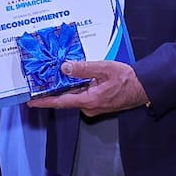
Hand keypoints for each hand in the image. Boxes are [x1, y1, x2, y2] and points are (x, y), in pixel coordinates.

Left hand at [26, 60, 148, 116]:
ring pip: (76, 96)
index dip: (44, 101)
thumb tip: (65, 68)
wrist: (144, 87)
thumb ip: (84, 68)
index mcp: (89, 100)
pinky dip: (78, 87)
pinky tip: (78, 78)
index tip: (31, 101)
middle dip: (55, 89)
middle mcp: (89, 107)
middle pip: (67, 98)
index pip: (61, 102)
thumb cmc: (128, 79)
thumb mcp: (104, 69)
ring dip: (69, 87)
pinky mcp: (99, 104)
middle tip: (43, 79)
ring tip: (61, 73)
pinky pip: (84, 96)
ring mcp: (94, 107)